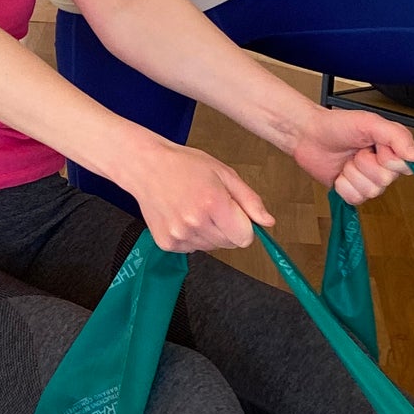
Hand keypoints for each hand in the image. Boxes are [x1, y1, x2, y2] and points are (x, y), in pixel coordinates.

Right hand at [126, 142, 273, 252]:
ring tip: (193, 208)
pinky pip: (193, 248)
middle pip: (229, 243)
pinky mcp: (167, 244)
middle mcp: (195, 223)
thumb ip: (249, 200)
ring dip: (209, 232)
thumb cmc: (185, 165)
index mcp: (213, 203)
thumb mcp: (224, 173)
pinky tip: (181, 216)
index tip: (234, 212)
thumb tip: (268, 222)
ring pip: (212, 247)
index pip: (245, 238)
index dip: (244, 225)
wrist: (145, 167)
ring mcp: (179, 235)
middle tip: (211, 205)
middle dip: (227, 228)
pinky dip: (192, 236)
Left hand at [289, 106, 413, 205]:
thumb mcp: (370, 122)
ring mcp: (366, 180)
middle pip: (385, 181)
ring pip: (370, 192)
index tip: (375, 146)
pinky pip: (355, 199)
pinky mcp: (351, 191)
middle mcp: (382, 166)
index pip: (403, 167)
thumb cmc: (337, 125)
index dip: (387, 159)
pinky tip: (340, 174)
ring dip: (353, 175)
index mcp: (391, 149)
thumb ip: (397, 137)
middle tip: (356, 151)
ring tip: (347, 160)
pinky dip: (343, 186)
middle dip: (365, 164)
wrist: (308, 135)